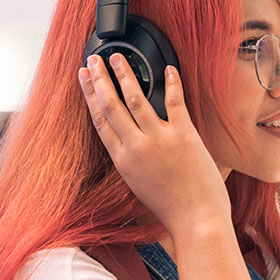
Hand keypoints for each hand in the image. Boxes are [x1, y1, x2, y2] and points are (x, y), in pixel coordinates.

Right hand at [78, 53, 230, 234]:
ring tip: (119, 58)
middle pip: (111, 105)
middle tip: (94, 59)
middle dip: (100, 79)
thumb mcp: (141, 185)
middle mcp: (136, 147)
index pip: (100, 121)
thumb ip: (134, 162)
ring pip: (135, 98)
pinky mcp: (183, 135)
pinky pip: (174, 102)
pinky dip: (172, 82)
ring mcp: (159, 139)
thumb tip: (133, 142)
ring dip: (125, 74)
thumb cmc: (173, 210)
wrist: (196, 220)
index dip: (89, 96)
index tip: (83, 79)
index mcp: (123, 160)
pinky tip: (168, 69)